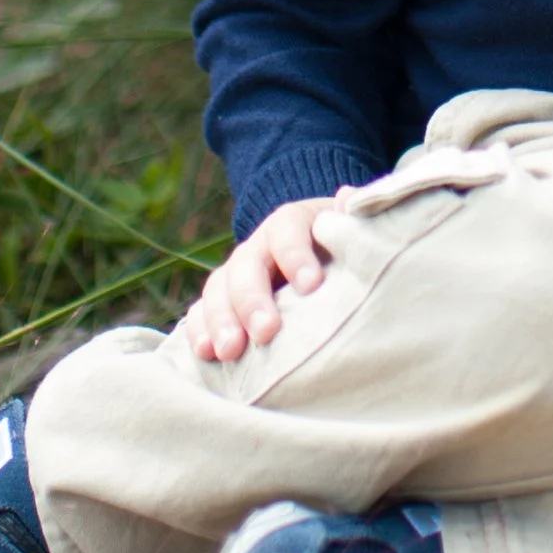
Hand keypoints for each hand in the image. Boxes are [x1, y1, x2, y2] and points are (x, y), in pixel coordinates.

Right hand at [182, 194, 344, 362]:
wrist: (312, 255)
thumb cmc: (338, 249)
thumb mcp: (348, 229)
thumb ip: (353, 218)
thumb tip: (351, 198)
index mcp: (290, 223)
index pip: (287, 230)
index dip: (295, 254)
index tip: (311, 285)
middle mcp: (257, 247)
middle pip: (247, 266)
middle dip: (253, 300)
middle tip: (266, 332)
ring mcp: (234, 274)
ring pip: (218, 290)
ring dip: (221, 321)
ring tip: (231, 351)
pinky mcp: (221, 303)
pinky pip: (200, 312)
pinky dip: (199, 331)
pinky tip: (205, 354)